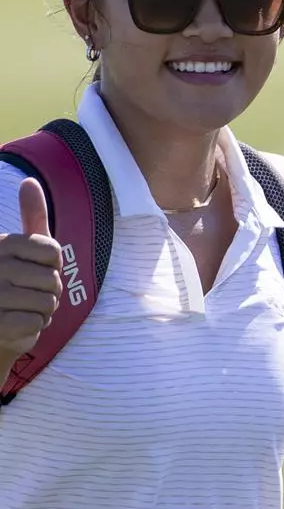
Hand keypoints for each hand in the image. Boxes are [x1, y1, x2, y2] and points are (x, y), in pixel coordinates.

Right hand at [0, 179, 63, 363]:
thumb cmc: (13, 283)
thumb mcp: (23, 247)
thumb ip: (31, 216)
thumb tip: (29, 181)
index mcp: (2, 244)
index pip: (53, 251)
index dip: (54, 266)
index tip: (37, 269)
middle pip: (53, 279)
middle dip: (50, 293)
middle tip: (28, 295)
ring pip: (48, 302)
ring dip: (43, 312)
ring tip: (23, 309)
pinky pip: (37, 322)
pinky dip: (34, 327)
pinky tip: (18, 325)